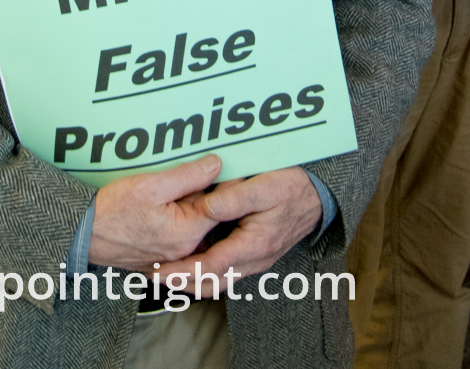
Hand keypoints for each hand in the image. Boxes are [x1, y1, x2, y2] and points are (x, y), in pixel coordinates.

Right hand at [88, 154, 221, 269]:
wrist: (84, 234)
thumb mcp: (151, 184)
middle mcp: (185, 251)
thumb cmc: (113, 209)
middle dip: (211, 195)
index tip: (232, 168)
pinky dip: (183, 220)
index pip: (221, 206)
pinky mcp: (163, 258)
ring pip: (197, 227)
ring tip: (184, 187)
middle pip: (210, 217)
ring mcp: (174, 258)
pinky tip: (171, 205)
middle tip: (210, 171)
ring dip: (195, 207)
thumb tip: (216, 165)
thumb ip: (187, 176)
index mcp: (187, 233)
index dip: (227, 184)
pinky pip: (183, 237)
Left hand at [157, 167, 321, 294]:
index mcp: (253, 246)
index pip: (210, 267)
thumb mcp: (263, 187)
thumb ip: (233, 198)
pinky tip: (190, 264)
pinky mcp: (253, 256)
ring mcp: (254, 261)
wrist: (316, 197)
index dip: (182, 270)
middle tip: (152, 276)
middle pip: (211, 282)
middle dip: (180, 282)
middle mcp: (253, 261)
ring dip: (190, 281)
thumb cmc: (290, 189)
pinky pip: (225, 272)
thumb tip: (205, 208)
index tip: (159, 269)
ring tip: (165, 274)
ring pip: (217, 281)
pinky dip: (204, 273)